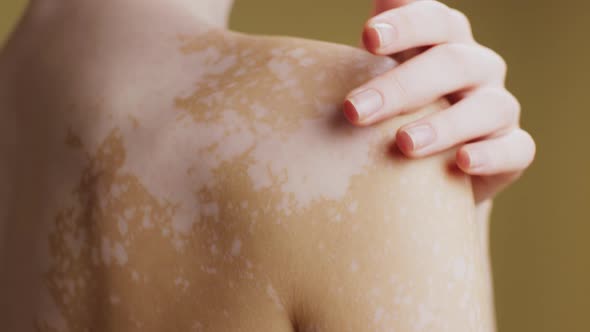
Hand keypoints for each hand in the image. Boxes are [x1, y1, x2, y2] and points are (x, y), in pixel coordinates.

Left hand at [343, 0, 535, 203]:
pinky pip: (515, 148)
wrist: (432, 164)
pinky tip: (462, 162)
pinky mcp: (513, 148)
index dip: (404, 25)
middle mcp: (477, 67)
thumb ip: (377, 40)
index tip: (368, 38)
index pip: (432, 20)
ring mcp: (499, 107)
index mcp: (445, 41)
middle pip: (451, 63)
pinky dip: (491, 155)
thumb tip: (370, 2)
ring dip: (444, 125)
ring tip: (404, 143)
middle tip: (355, 110)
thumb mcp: (383, 70)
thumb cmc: (399, 108)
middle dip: (401, 86)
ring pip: (487, 106)